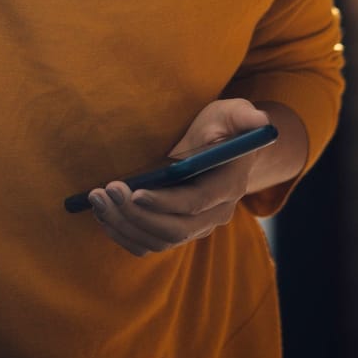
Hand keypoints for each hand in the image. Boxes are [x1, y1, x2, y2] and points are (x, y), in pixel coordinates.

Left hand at [84, 98, 272, 257]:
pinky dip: (122, 233)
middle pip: (174, 230)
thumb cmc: (222, 127)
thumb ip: (245, 116)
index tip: (134, 191)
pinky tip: (102, 212)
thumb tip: (260, 121)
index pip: (195, 204)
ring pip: (157, 241)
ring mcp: (195, 228)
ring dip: (123, 224)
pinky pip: (147, 245)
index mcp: (227, 187)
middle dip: (135, 214)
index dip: (164, 202)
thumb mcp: (232, 113)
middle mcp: (214, 215)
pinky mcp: (175, 232)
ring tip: (97, 198)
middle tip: (105, 191)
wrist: (220, 150)